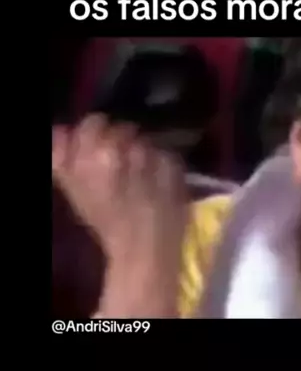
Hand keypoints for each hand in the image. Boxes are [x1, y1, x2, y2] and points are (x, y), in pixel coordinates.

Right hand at [52, 115, 186, 316]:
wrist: (146, 248)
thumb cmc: (106, 223)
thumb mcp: (75, 192)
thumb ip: (62, 158)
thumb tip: (59, 131)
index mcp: (91, 153)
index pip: (94, 122)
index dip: (95, 135)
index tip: (98, 149)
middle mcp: (120, 148)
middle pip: (121, 129)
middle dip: (121, 143)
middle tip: (121, 167)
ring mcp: (150, 153)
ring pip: (144, 140)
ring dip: (142, 153)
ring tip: (141, 179)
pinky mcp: (173, 162)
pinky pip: (165, 153)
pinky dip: (161, 165)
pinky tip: (158, 184)